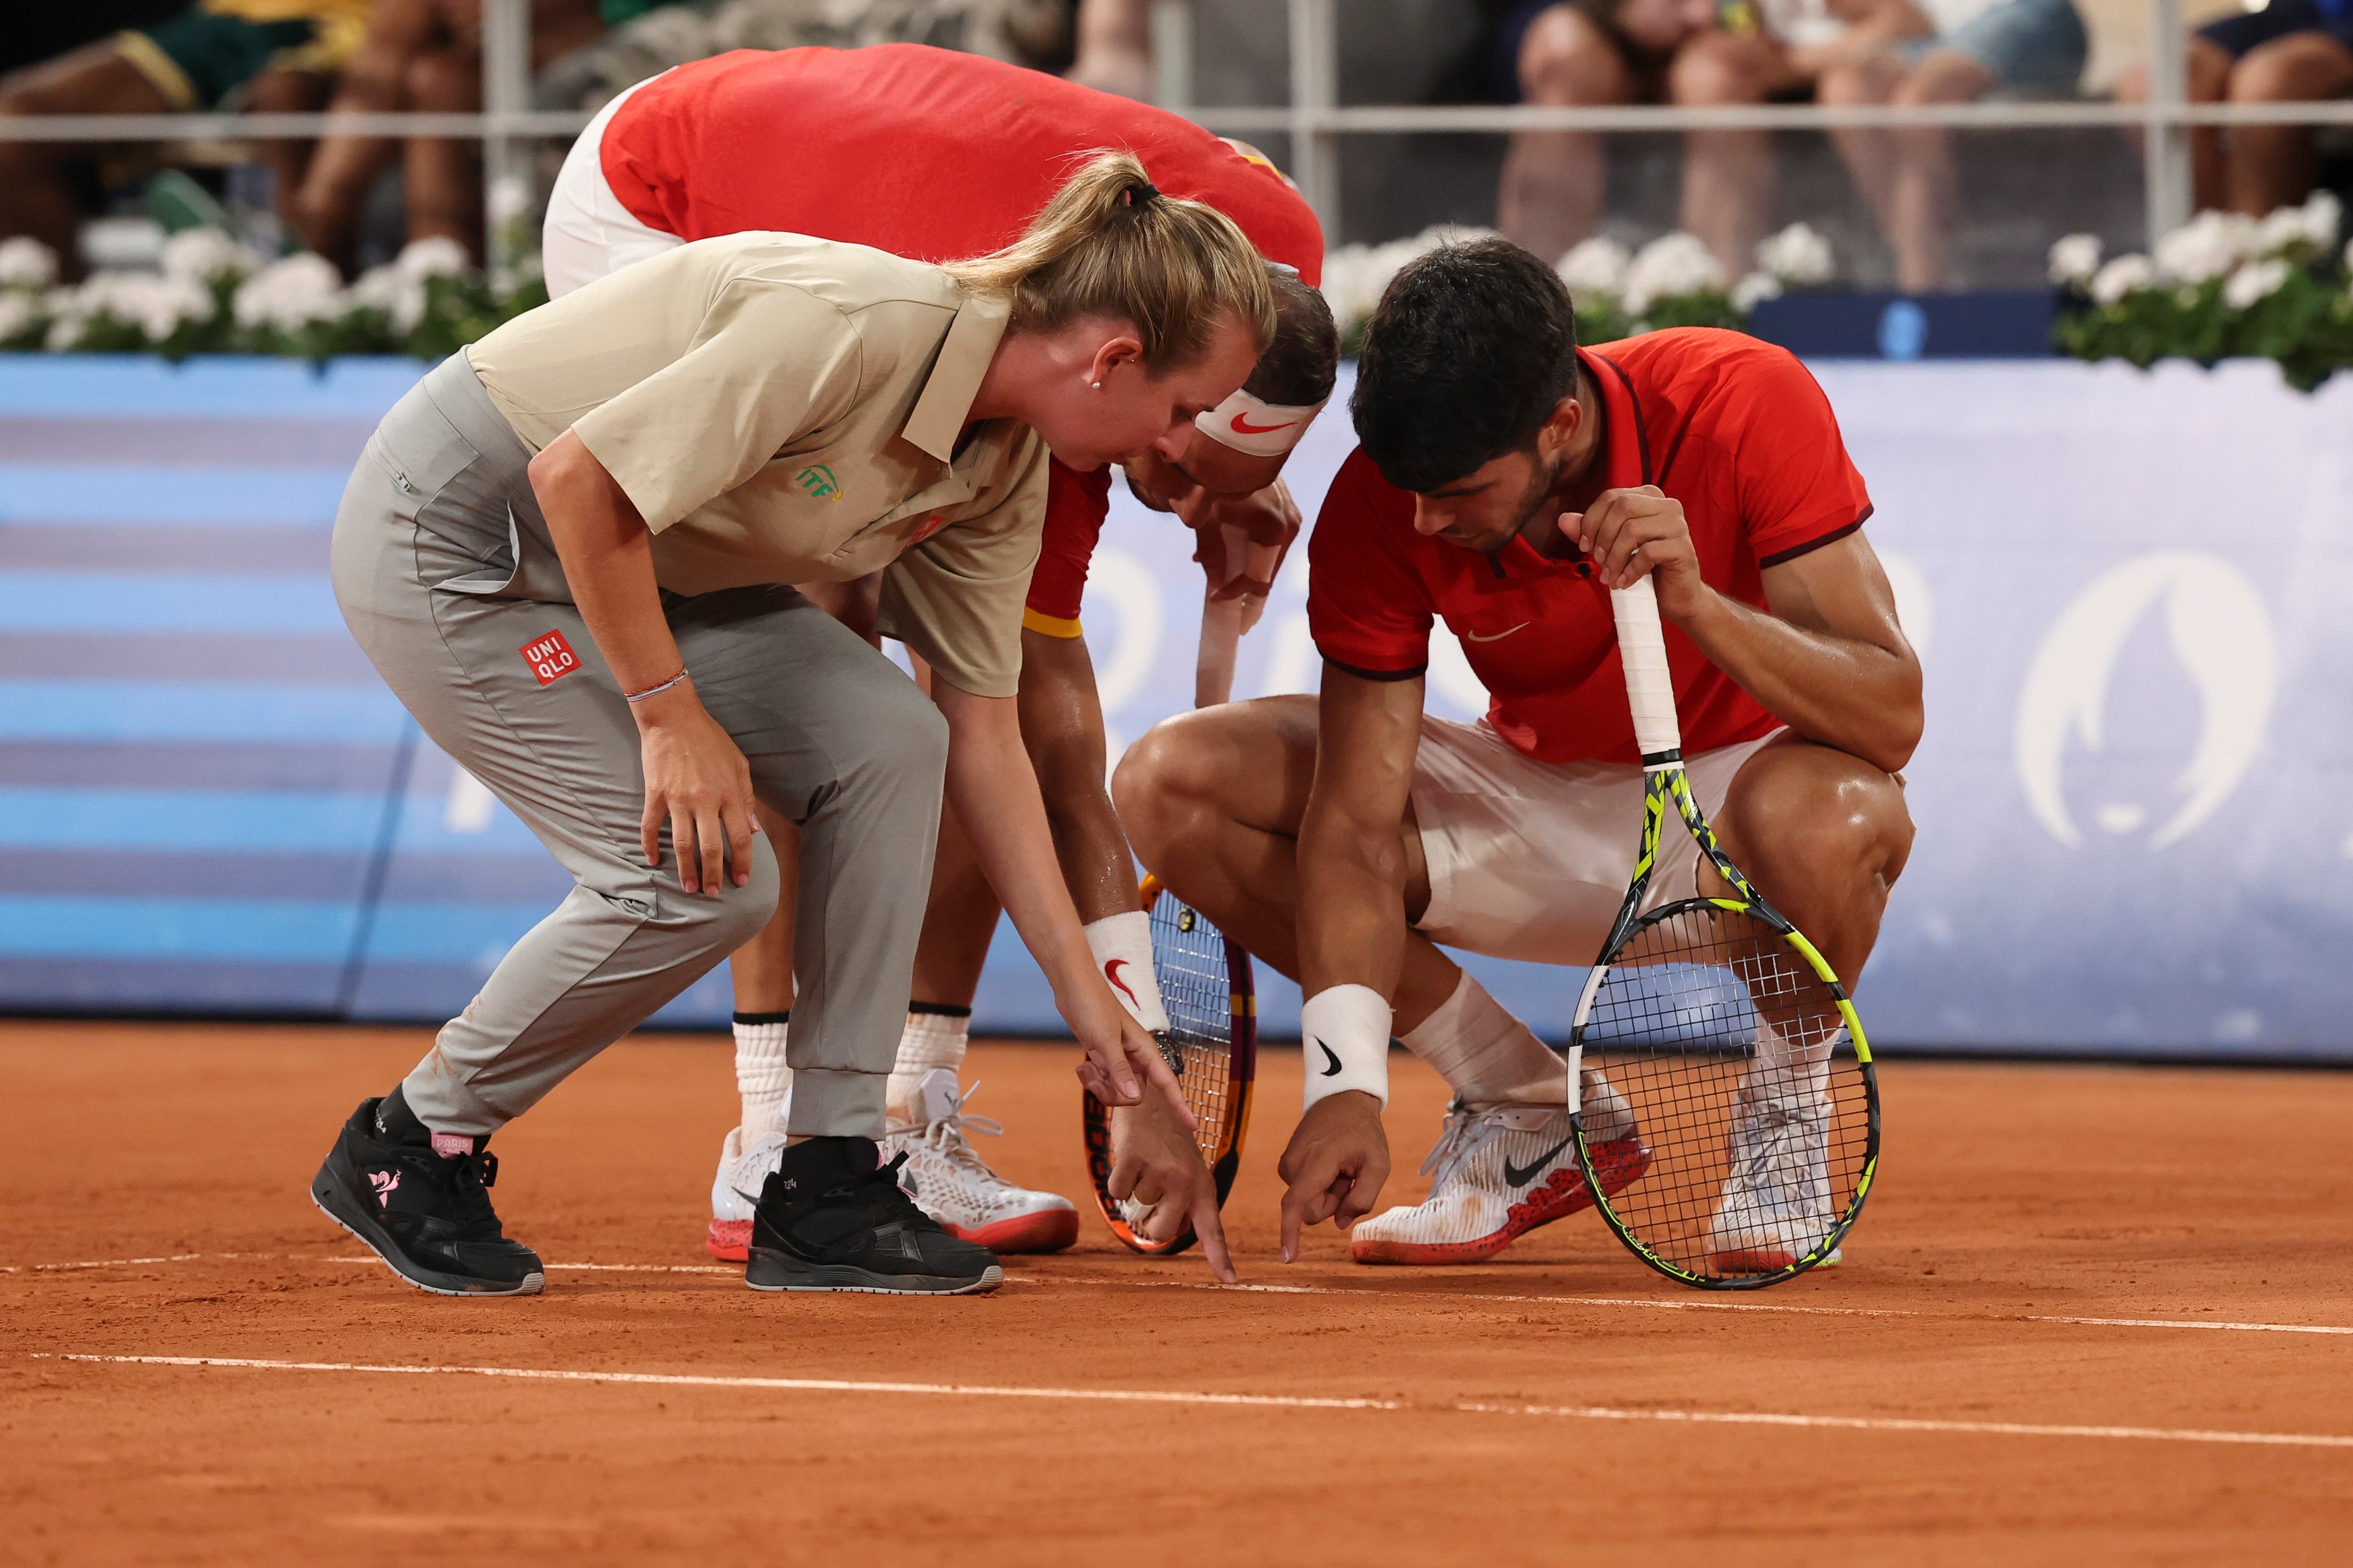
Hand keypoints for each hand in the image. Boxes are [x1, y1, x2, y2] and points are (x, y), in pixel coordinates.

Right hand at [632, 682, 760, 894]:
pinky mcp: (655, 794)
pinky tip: (653, 861)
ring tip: (689, 887)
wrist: (674, 717)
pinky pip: (650, 827)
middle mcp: (705, 800)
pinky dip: (649, 846)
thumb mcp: (739, 764)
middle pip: (711, 847)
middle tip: (712, 893)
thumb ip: (747, 797)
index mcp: (729, 793)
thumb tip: (755, 828)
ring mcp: (678, 799)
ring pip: (682, 843)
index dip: (743, 861)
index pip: (740, 836)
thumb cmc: (710, 739)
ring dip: (686, 869)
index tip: (742, 880)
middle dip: (714, 874)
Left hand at [1069, 980, 1195, 1128]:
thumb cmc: (1092, 1005)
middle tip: (1094, 1074)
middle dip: (1112, 1093)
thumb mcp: (1104, 1039)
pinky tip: (1084, 1065)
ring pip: (1117, 1091)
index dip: (1180, 1105)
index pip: (1168, 1083)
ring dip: (1099, 1085)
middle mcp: (1136, 1057)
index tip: (1193, 1127)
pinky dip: (1092, 1078)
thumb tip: (1136, 1096)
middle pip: (1134, 1095)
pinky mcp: (1106, 1058)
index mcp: (1144, 1051)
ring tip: (1086, 1066)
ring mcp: (1120, 1059)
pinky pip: (1104, 1082)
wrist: (1073, 986)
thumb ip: (1119, 1069)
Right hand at [1108, 1096, 1236, 1283]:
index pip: (1212, 1230)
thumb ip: (1183, 1203)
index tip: (1232, 1281)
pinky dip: (1118, 1180)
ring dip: (1134, 1191)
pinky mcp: (1134, 1158)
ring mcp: (1160, 1169)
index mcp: (1202, 1187)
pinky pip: (1117, 1191)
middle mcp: (1185, 1181)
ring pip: (1136, 1208)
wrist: (1151, 1098)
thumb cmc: (1168, 1142)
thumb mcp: (1187, 1170)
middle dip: (1150, 1222)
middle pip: (1161, 1232)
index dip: (1221, 1258)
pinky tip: (1130, 1158)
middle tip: (1151, 1196)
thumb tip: (1163, 1234)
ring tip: (1145, 1164)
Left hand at [1186, 480, 1301, 633]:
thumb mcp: (1204, 513)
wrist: (1231, 430)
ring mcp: (1291, 512)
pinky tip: (1231, 551)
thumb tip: (1215, 588)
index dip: (1234, 594)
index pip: (1256, 579)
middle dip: (1246, 589)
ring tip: (1227, 581)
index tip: (1213, 599)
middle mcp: (1289, 522)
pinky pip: (1271, 537)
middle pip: (1268, 570)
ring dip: (1248, 568)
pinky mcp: (1286, 503)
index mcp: (1272, 528)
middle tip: (1231, 609)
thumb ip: (1211, 553)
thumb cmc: (1213, 469)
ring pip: (1270, 555)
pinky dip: (1252, 549)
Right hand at [1275, 1090, 1389, 1262]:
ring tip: (1341, 1166)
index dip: (1290, 1232)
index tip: (1288, 1257)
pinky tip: (1331, 1164)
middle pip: (1310, 1211)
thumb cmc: (1364, 1133)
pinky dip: (1320, 1185)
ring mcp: (1287, 1163)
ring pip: (1307, 1202)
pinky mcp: (1286, 1164)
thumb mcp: (1378, 1165)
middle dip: (1333, 1203)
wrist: (1342, 1100)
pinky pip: (1303, 1191)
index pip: (1296, 1204)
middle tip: (1350, 1175)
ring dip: (1328, 1192)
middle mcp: (1294, 1164)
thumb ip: (1363, 1198)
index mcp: (1316, 1163)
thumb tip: (1339, 1223)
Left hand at [1561, 485, 1709, 622]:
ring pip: (1633, 530)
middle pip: (1622, 507)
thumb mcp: (1612, 547)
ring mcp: (1678, 525)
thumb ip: (1590, 531)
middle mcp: (1667, 505)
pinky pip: (1648, 553)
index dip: (1591, 520)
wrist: (1675, 596)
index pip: (1612, 496)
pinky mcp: (1683, 548)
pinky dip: (1630, 571)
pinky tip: (1624, 582)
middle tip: (1597, 562)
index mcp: (1649, 497)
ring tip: (1609, 577)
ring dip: (1614, 558)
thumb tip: (1563, 519)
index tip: (1585, 546)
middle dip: (1602, 537)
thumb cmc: (1643, 568)